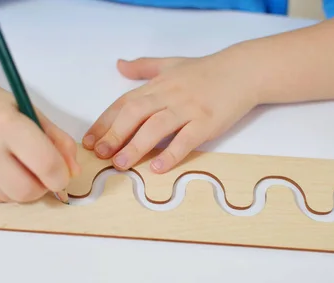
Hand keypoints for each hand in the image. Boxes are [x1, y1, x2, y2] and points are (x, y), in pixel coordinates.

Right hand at [0, 92, 80, 202]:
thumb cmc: (4, 111)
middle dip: (42, 188)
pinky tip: (1, 170)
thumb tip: (73, 173)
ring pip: (12, 198)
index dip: (60, 175)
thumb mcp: (36, 116)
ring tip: (18, 167)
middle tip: (41, 175)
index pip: (44, 163)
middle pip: (27, 190)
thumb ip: (60, 142)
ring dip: (24, 189)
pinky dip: (6, 190)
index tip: (62, 175)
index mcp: (7, 124)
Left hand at [81, 48, 258, 172]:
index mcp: (157, 85)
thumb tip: (119, 65)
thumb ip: (143, 67)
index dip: (104, 122)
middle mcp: (169, 95)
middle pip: (135, 114)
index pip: (124, 103)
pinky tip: (158, 167)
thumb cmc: (206, 70)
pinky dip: (171, 154)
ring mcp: (188, 109)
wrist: (243, 71)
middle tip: (100, 154)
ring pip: (156, 127)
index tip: (90, 140)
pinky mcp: (207, 122)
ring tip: (121, 164)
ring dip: (136, 146)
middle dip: (114, 134)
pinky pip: (186, 139)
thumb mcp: (171, 64)